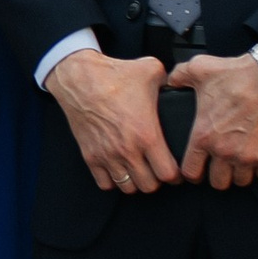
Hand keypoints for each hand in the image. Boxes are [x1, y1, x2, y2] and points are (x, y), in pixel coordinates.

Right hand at [48, 49, 181, 194]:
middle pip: (149, 186)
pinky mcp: (90, 155)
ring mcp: (107, 155)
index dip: (177, 175)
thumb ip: (169, 80)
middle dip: (157, 180)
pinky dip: (113, 180)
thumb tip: (177, 82)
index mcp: (147, 134)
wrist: (79, 78)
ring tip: (138, 171)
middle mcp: (128, 150)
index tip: (177, 170)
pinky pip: (104, 183)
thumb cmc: (112, 75)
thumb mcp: (150, 71)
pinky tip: (118, 169)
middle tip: (158, 170)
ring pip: (128, 187)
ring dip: (135, 182)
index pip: (168, 173)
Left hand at [163, 50, 257, 191]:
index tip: (196, 167)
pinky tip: (257, 159)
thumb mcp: (199, 69)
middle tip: (219, 167)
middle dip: (217, 176)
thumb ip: (179, 76)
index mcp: (203, 136)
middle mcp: (223, 151)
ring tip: (238, 163)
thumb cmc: (236, 74)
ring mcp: (247, 156)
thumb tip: (170, 80)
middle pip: (217, 183)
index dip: (191, 172)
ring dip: (239, 174)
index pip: (190, 172)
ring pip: (240, 182)